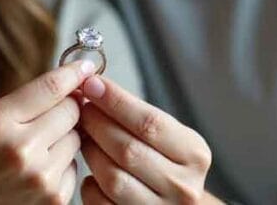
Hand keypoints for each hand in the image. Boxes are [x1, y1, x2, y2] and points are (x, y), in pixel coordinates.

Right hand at [0, 59, 97, 204]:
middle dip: (67, 108)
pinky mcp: (54, 199)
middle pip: (71, 111)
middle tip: (51, 115)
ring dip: (64, 138)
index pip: (50, 87)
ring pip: (76, 138)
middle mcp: (21, 148)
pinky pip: (75, 167)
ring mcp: (40, 177)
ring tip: (36, 149)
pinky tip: (37, 172)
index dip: (73, 73)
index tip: (85, 66)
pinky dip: (62, 165)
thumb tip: (73, 83)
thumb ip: (27, 101)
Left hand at [78, 75, 215, 204]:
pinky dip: (89, 184)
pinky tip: (91, 171)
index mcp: (194, 154)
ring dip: (91, 152)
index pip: (149, 122)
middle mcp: (182, 185)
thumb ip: (137, 115)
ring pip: (113, 177)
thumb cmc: (166, 161)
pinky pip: (101, 202)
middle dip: (97, 124)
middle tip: (81, 108)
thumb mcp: (168, 136)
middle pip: (128, 149)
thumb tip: (95, 88)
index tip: (92, 85)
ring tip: (83, 136)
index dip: (116, 101)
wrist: (176, 204)